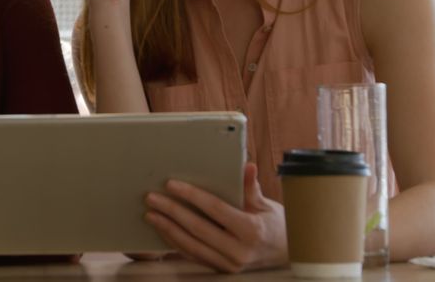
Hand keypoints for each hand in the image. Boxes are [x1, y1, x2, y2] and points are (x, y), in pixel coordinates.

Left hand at [143, 163, 286, 272]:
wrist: (284, 253)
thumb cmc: (273, 224)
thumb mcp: (265, 205)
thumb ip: (251, 188)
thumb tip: (248, 165)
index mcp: (251, 230)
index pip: (215, 209)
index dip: (192, 196)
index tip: (171, 184)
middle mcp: (239, 251)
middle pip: (198, 228)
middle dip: (172, 212)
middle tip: (152, 198)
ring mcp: (229, 264)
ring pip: (191, 245)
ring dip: (168, 229)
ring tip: (151, 214)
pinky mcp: (221, 269)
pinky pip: (193, 255)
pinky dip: (175, 242)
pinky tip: (163, 230)